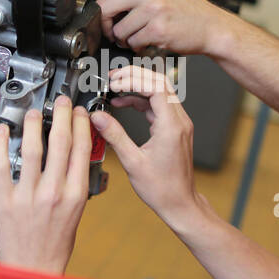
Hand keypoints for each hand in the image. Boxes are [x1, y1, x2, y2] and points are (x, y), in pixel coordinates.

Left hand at [0, 95, 91, 274]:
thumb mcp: (77, 214)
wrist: (33, 269)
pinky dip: (2, 144)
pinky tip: (4, 131)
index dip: (81, 125)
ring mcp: (28, 195)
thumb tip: (77, 160)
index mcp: (74, 195)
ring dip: (34, 124)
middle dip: (62, 116)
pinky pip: (2, 165)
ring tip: (34, 113)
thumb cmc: (54, 246)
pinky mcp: (5, 200)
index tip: (79, 114)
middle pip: (60, 143)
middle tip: (61, 103)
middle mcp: (53, 192)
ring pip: (32, 149)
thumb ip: (75, 186)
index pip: (81, 150)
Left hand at [76, 0, 227, 55]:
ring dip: (124, 38)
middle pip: (104, 6)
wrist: (211, 26)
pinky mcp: (157, 28)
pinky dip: (137, 46)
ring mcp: (152, 8)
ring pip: (118, 30)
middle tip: (113, 29)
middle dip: (104, 23)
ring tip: (139, 35)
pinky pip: (132, 42)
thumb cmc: (185, 10)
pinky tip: (149, 41)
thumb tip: (103, 1)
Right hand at [90, 65, 206, 230]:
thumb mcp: (132, 162)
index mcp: (171, 127)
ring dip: (138, 86)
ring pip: (160, 92)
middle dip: (135, 76)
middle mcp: (179, 121)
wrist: (179, 202)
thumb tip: (98, 117)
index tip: (115, 82)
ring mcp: (179, 124)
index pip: (156, 88)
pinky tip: (124, 103)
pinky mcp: (175, 128)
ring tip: (115, 88)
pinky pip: (159, 105)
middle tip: (114, 78)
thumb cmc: (162, 188)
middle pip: (160, 83)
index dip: (134, 80)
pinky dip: (142, 99)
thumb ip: (114, 136)